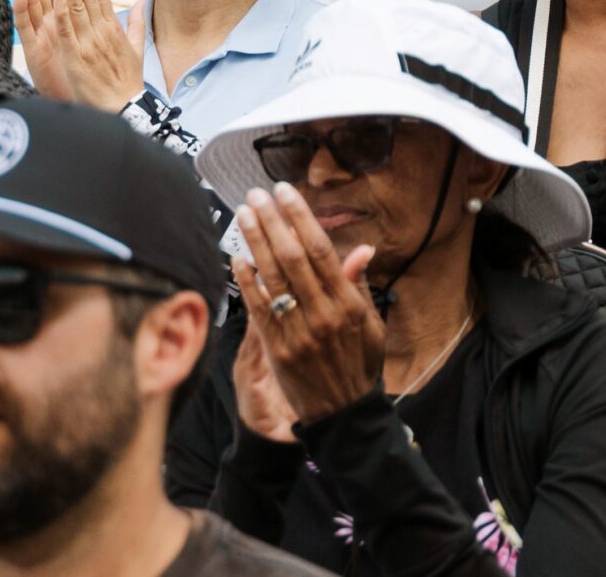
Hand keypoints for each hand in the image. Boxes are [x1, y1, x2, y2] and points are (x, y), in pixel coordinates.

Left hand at [11, 0, 142, 110]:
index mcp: (113, 27)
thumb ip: (137, 24)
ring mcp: (88, 43)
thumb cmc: (128, 82)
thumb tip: (142, 2)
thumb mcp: (137, 50)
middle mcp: (101, 31)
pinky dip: (61, 13)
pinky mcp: (76, 57)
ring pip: (77, 6)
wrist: (124, 110)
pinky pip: (66, 31)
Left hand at [232, 184, 383, 422]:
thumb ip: (358, 286)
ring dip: (255, 241)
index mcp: (348, 304)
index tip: (285, 193)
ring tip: (243, 214)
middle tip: (256, 194)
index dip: (300, 217)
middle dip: (272, 221)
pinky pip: (258, 307)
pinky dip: (246, 280)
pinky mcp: (277, 347)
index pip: (320, 250)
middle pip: (292, 257)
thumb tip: (362, 249)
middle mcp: (323, 313)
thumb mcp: (369, 325)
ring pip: (272, 277)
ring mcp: (299, 331)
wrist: (343, 413)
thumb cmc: (358, 363)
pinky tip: (236, 256)